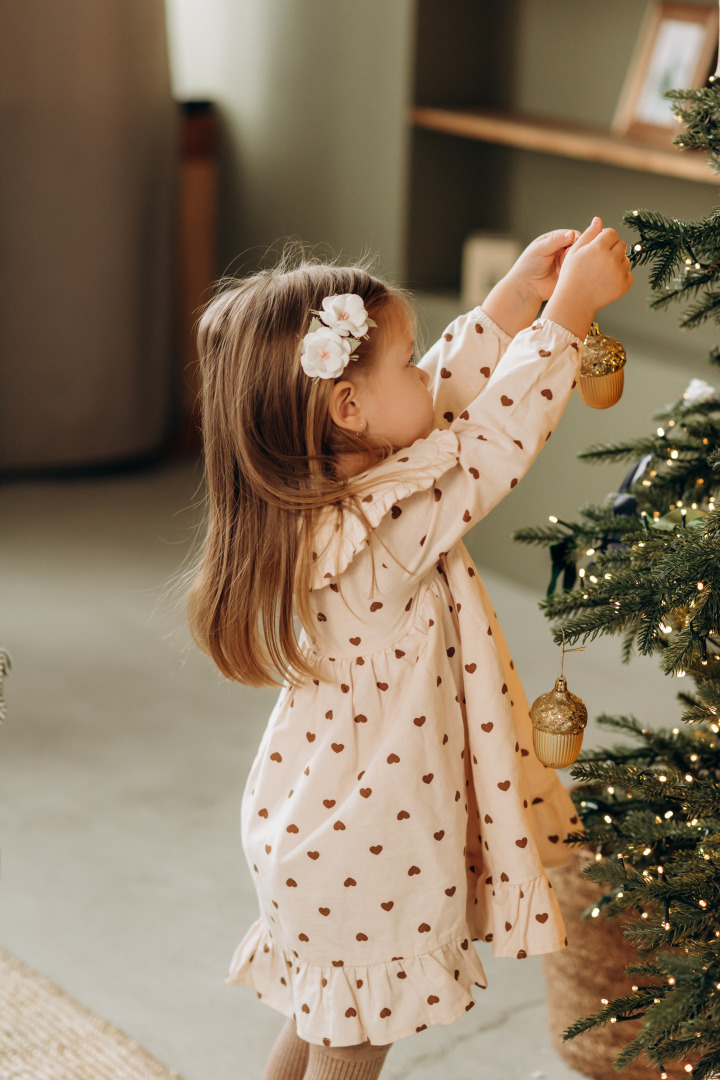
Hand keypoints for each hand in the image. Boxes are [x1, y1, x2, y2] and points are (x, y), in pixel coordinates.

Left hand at [508, 228, 581, 305]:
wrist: (525, 287)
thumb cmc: (528, 265)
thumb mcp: (540, 249)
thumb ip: (555, 241)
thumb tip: (572, 234)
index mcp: (556, 240)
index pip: (572, 235)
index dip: (576, 238)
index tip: (576, 242)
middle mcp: (563, 250)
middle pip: (578, 246)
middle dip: (579, 249)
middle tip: (573, 254)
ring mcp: (567, 263)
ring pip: (580, 258)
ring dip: (579, 260)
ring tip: (571, 264)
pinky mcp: (569, 275)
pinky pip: (578, 271)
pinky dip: (579, 271)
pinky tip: (575, 272)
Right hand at [544, 217, 633, 338]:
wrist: (573, 302)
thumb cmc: (571, 276)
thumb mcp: (574, 252)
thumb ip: (588, 234)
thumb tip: (598, 220)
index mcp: (598, 247)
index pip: (612, 233)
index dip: (605, 239)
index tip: (597, 248)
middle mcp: (611, 258)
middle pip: (621, 245)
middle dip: (612, 250)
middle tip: (599, 262)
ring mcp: (619, 273)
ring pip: (626, 260)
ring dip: (617, 263)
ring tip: (602, 273)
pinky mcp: (623, 286)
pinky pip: (629, 275)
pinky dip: (621, 277)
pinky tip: (608, 281)